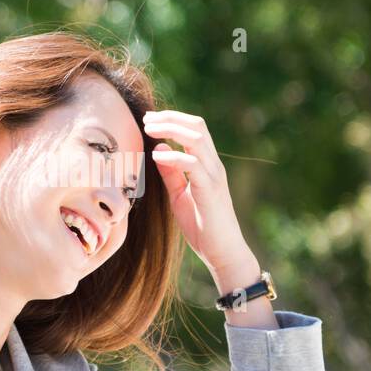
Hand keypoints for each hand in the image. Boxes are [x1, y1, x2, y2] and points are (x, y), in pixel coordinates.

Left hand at [142, 109, 254, 278]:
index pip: (195, 129)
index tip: (150, 120)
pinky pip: (193, 165)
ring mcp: (214, 176)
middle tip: (147, 119)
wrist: (223, 252)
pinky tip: (157, 156)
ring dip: (171, 130)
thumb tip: (158, 149)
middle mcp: (214, 166)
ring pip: (197, 139)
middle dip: (171, 118)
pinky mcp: (210, 191)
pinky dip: (174, 157)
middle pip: (197, 127)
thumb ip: (170, 172)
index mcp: (208, 165)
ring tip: (150, 129)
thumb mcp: (179, 195)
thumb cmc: (201, 226)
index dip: (173, 119)